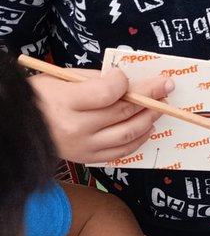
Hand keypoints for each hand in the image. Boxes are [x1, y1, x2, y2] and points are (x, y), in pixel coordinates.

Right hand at [31, 68, 173, 162]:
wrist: (19, 128)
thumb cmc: (41, 98)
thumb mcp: (61, 79)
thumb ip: (94, 80)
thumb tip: (127, 81)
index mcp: (66, 102)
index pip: (108, 92)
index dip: (124, 82)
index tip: (127, 76)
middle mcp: (77, 128)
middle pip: (123, 111)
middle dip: (150, 97)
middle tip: (165, 87)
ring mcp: (84, 147)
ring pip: (128, 134)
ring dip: (149, 119)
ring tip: (159, 107)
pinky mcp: (89, 159)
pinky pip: (122, 151)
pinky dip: (139, 139)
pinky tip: (146, 127)